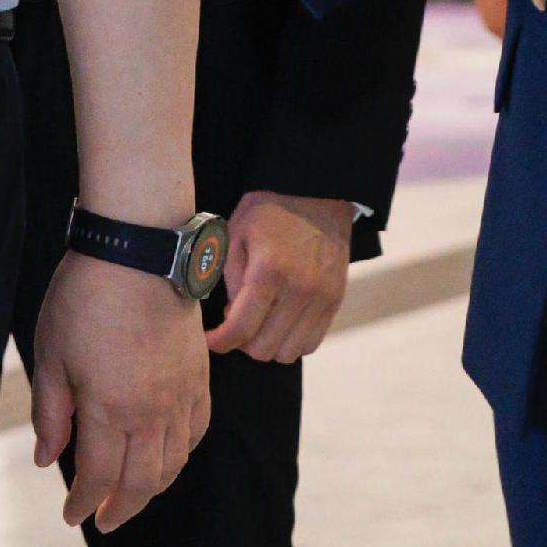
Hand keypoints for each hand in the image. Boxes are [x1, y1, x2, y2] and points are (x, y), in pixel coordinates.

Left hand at [27, 249, 209, 532]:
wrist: (139, 250)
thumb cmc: (85, 297)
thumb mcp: (51, 355)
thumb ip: (51, 414)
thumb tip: (48, 460)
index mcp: (110, 410)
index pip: (100, 477)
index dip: (84, 502)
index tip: (71, 514)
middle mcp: (152, 412)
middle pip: (142, 482)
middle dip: (121, 508)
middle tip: (103, 520)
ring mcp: (181, 395)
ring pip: (174, 462)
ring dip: (152, 487)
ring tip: (132, 494)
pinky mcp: (199, 376)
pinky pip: (197, 430)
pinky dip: (182, 453)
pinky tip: (168, 455)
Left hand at [210, 190, 354, 363]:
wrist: (316, 194)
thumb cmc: (270, 212)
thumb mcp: (236, 235)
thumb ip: (231, 280)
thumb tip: (232, 316)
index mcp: (270, 270)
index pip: (241, 329)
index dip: (219, 342)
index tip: (210, 339)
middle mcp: (300, 290)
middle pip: (264, 348)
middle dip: (241, 343)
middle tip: (235, 321)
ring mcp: (322, 298)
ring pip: (288, 352)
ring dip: (267, 345)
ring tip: (259, 320)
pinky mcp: (335, 301)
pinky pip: (311, 343)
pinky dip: (291, 341)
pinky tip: (280, 322)